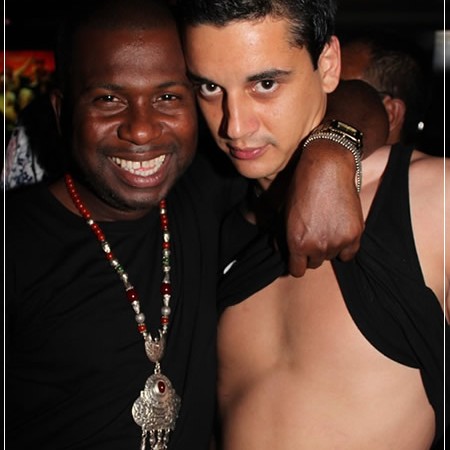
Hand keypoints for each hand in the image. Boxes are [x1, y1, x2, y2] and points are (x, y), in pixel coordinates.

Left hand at [285, 141, 363, 276]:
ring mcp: (338, 241)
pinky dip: (344, 247)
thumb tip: (280, 249)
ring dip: (328, 248)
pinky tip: (339, 232)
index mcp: (297, 243)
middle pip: (314, 264)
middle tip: (313, 235)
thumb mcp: (284, 213)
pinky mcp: (355, 234)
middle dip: (311, 253)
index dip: (296, 262)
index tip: (298, 255)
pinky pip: (349, 254)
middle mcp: (317, 246)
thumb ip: (282, 236)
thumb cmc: (301, 188)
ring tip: (326, 227)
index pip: (296, 271)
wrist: (327, 169)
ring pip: (331, 257)